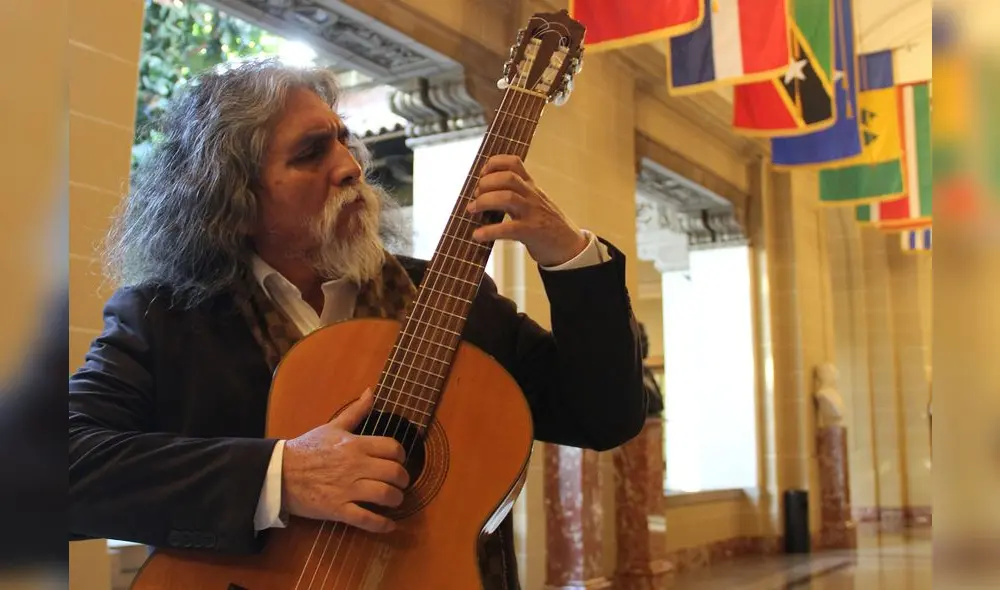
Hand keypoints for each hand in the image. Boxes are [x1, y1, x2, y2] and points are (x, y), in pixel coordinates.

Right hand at [281, 388, 409, 532]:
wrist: (280, 472)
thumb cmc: (307, 448)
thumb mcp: (332, 426)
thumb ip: (356, 411)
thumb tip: (371, 392)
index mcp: (355, 445)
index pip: (393, 448)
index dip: (401, 456)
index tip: (399, 461)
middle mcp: (355, 466)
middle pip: (394, 473)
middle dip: (403, 480)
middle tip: (400, 483)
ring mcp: (347, 489)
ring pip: (385, 495)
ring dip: (396, 500)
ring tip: (395, 500)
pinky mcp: (338, 509)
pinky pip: (366, 519)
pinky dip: (382, 525)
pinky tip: (389, 525)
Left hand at [467, 155, 588, 266]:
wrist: (570, 246)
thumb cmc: (546, 224)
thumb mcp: (534, 202)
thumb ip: (516, 194)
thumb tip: (481, 194)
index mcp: (531, 187)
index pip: (514, 163)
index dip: (494, 163)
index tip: (482, 174)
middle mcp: (532, 196)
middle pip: (508, 178)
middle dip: (486, 183)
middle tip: (475, 195)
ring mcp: (533, 213)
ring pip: (507, 198)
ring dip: (484, 201)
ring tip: (471, 210)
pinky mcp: (532, 232)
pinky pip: (509, 229)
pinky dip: (489, 231)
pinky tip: (477, 235)